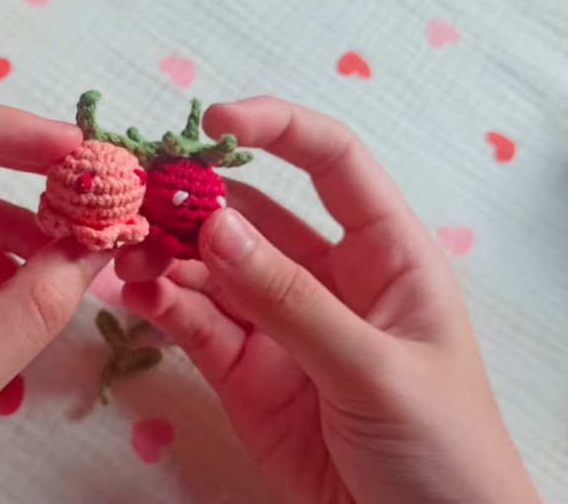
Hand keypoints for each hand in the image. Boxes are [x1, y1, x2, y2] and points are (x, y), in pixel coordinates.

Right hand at [118, 98, 539, 503]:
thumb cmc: (441, 446)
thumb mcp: (374, 366)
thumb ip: (293, 299)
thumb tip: (216, 224)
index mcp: (385, 255)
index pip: (332, 164)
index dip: (277, 129)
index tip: (213, 122)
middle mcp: (327, 278)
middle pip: (252, 214)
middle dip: (195, 198)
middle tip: (137, 193)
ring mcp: (280, 326)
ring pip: (212, 269)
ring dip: (167, 252)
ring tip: (125, 251)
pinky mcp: (244, 373)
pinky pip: (196, 324)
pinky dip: (162, 305)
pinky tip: (135, 293)